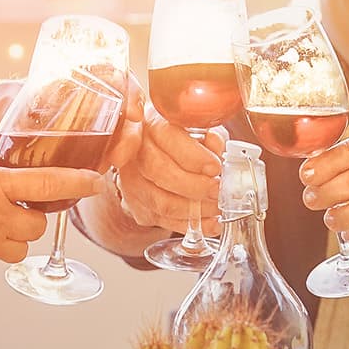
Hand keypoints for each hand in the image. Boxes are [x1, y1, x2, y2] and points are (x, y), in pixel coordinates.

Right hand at [109, 109, 223, 233]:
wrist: (153, 158)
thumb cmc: (180, 141)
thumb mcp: (199, 130)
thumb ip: (210, 135)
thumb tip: (216, 146)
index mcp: (151, 124)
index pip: (167, 137)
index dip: (193, 155)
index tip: (216, 167)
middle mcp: (135, 151)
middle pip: (159, 170)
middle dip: (194, 185)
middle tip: (217, 190)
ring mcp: (131, 181)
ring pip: (160, 200)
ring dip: (194, 208)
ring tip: (216, 207)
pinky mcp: (135, 205)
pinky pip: (162, 219)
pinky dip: (189, 224)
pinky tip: (209, 222)